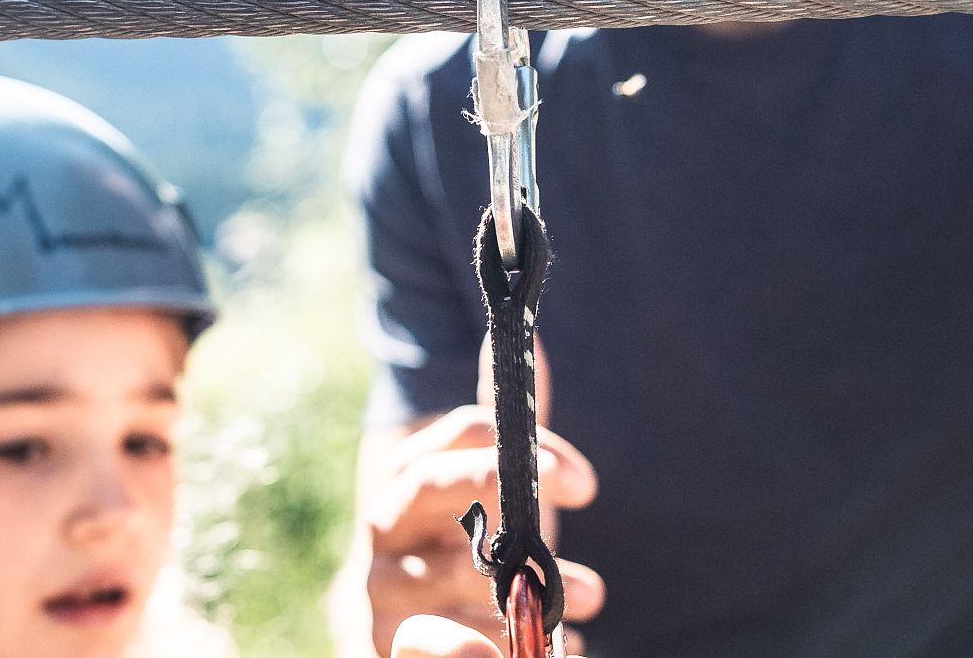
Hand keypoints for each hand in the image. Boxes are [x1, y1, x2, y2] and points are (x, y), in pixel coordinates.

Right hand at [364, 405, 604, 655]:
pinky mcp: (384, 640)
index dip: (515, 443)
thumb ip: (511, 429)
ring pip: (447, 570)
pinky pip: (442, 636)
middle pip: (429, 482)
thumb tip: (537, 345)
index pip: (454, 435)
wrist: (413, 628)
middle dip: (497, 481)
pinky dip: (500, 639)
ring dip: (524, 581)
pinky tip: (554, 643)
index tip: (583, 481)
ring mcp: (381, 584)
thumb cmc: (465, 549)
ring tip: (592, 593)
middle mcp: (386, 523)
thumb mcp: (493, 492)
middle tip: (576, 493)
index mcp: (411, 477)